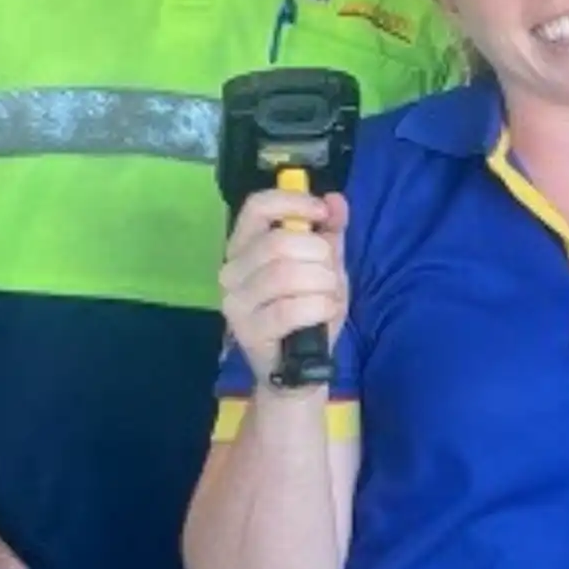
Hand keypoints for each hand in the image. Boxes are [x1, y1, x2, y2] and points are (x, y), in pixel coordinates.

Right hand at [221, 186, 349, 383]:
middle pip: (278, 242)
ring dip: (322, 283)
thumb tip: (337, 200)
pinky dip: (320, 307)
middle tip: (329, 273)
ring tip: (328, 295)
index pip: (257, 207)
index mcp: (244, 246)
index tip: (323, 213)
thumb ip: (330, 234)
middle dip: (318, 254)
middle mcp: (231, 271)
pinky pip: (290, 309)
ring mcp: (235, 303)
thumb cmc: (307, 311)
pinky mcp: (248, 331)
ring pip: (286, 274)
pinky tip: (325, 311)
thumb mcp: (324, 267)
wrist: (298, 367)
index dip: (294, 202)